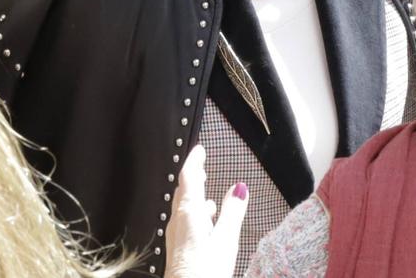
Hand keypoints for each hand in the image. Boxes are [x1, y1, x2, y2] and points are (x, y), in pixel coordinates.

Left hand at [164, 144, 246, 277]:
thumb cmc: (206, 272)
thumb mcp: (226, 240)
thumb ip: (233, 212)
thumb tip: (239, 188)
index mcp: (189, 213)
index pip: (188, 178)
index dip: (194, 161)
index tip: (200, 150)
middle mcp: (178, 222)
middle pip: (183, 191)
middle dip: (192, 176)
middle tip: (201, 165)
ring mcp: (176, 237)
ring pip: (183, 207)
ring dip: (193, 195)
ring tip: (205, 191)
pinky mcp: (178, 250)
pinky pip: (184, 222)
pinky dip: (195, 213)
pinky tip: (205, 222)